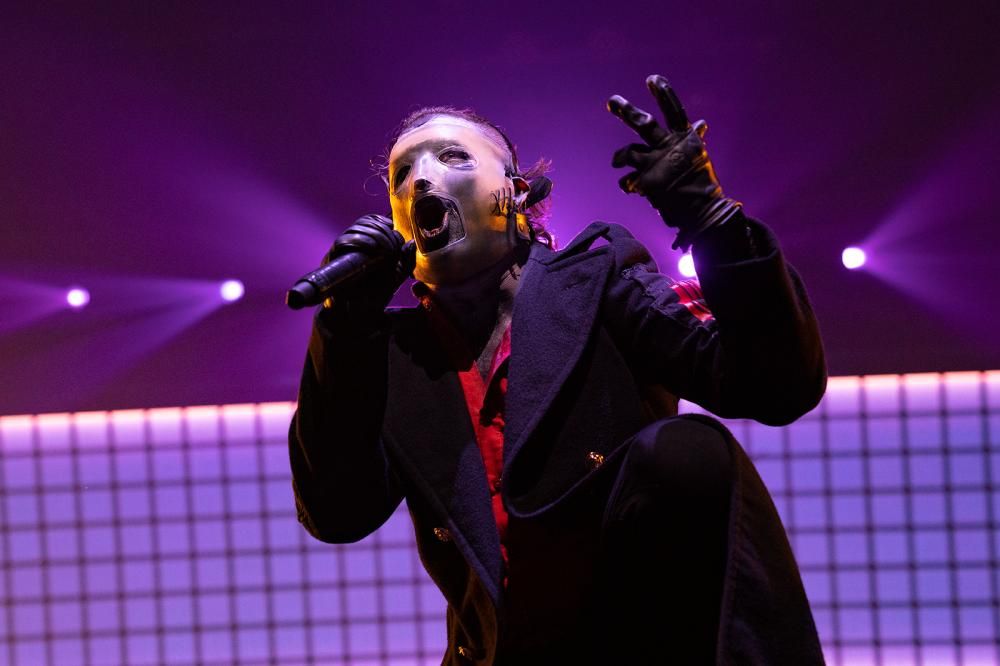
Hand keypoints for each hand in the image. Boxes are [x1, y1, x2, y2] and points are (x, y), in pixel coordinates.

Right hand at [322, 214, 415, 315]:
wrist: (359, 316)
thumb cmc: (376, 296)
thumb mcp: (396, 276)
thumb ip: (406, 261)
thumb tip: (411, 243)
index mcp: (367, 244)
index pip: (372, 221)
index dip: (385, 223)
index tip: (396, 234)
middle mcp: (352, 245)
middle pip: (365, 222)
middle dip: (383, 232)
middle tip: (392, 247)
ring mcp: (341, 251)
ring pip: (356, 229)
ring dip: (374, 235)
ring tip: (386, 250)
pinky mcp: (331, 259)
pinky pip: (343, 241)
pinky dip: (361, 241)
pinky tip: (374, 250)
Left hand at [608, 74, 740, 249]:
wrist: (702, 214)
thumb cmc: (700, 185)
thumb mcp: (699, 157)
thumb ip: (694, 139)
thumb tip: (701, 123)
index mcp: (686, 139)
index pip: (674, 111)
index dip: (664, 93)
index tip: (652, 78)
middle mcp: (670, 148)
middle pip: (644, 124)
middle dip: (626, 112)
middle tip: (612, 101)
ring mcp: (656, 165)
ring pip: (628, 151)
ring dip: (619, 157)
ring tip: (616, 162)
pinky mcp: (645, 183)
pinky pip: (625, 180)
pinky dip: (626, 183)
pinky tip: (630, 187)